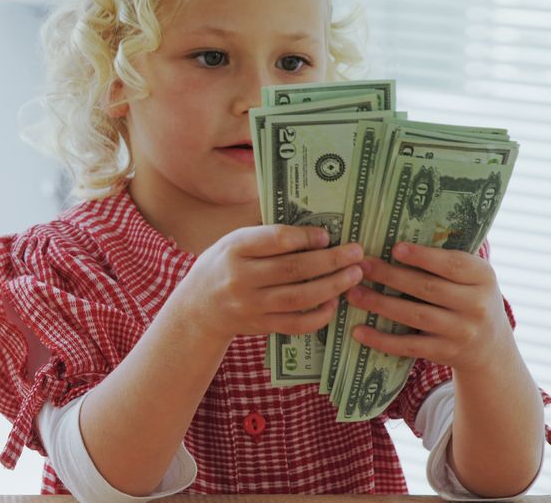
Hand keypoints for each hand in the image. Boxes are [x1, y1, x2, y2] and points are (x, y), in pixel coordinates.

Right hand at [170, 225, 364, 340]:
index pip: (275, 240)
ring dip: (332, 286)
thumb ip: (265, 236)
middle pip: (293, 269)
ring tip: (354, 274)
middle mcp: (240, 278)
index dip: (306, 237)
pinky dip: (319, 315)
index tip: (326, 235)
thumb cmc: (223, 266)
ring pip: (299, 297)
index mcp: (234, 249)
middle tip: (356, 253)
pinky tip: (333, 302)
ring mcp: (250, 305)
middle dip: (330, 260)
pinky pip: (296, 324)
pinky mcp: (260, 326)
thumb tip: (314, 229)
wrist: (198, 308)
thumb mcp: (232, 242)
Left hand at [346, 242, 513, 372]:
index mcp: (483, 277)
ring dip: (380, 304)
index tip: (395, 247)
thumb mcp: (471, 278)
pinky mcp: (445, 353)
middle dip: (390, 276)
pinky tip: (358, 331)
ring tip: (352, 294)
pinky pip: (409, 345)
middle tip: (361, 266)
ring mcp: (461, 332)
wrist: (490, 348)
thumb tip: (395, 241)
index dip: (423, 256)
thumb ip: (445, 262)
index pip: (453, 264)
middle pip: (427, 288)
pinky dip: (382, 339)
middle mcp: (476, 305)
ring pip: (415, 316)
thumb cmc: (468, 299)